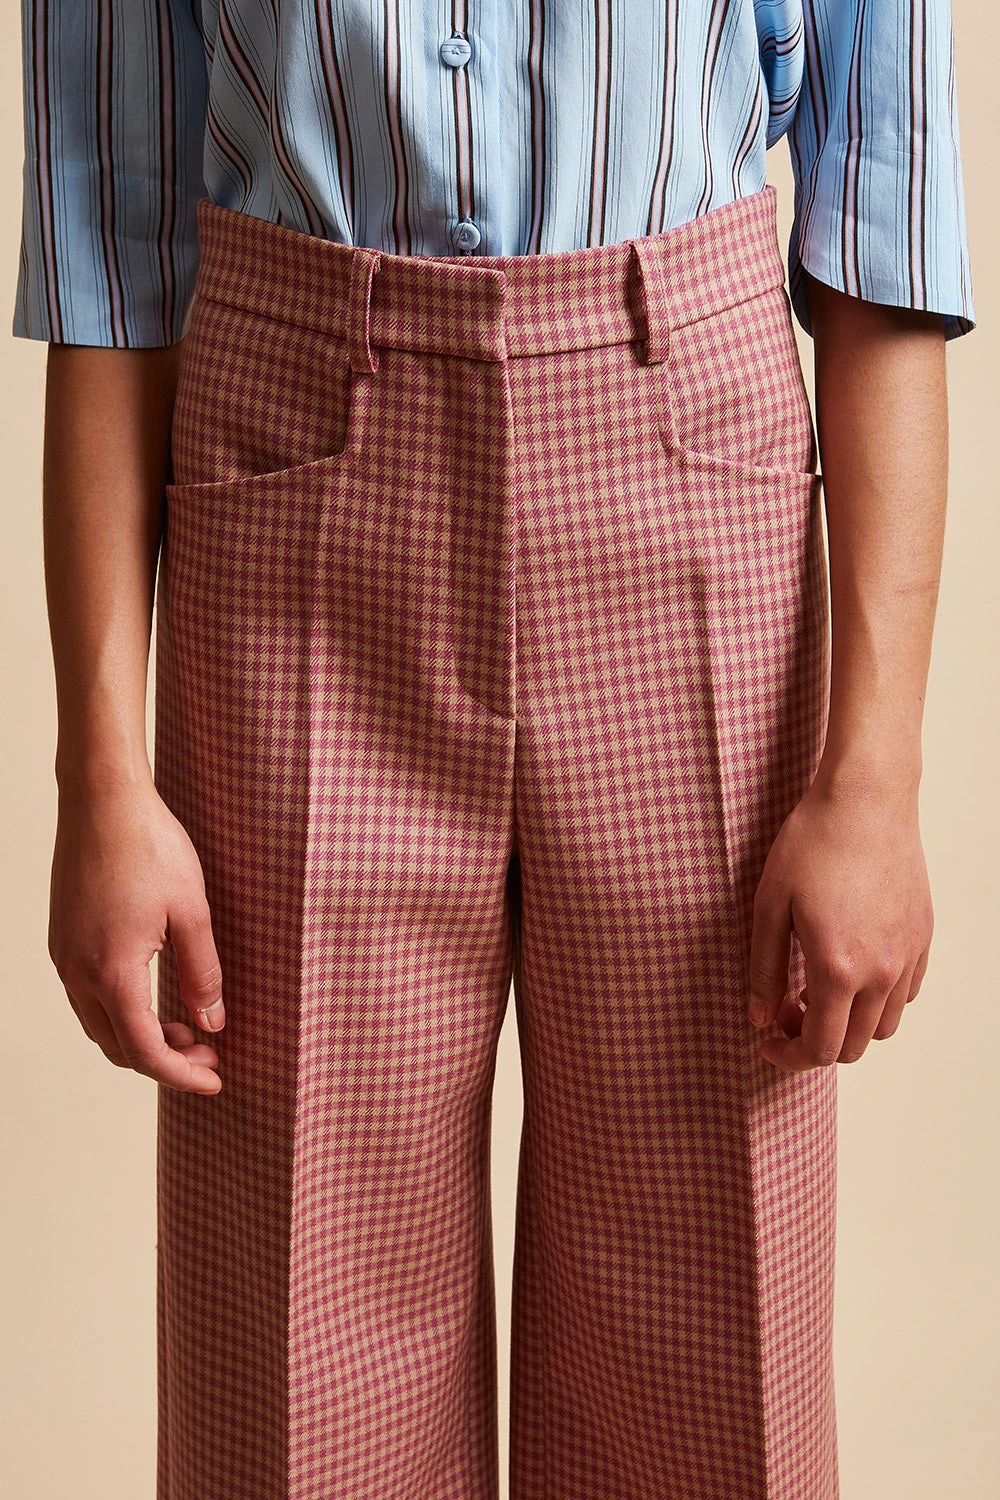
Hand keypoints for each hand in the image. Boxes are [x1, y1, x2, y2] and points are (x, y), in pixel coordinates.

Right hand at [48, 775, 225, 1093]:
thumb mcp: (193, 912)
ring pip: (99, 1023)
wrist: (102, 800)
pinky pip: (88, 995)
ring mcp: (64, 955)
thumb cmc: (151, 847)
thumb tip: (212, 1023)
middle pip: (117, 1046)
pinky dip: (122, 1010)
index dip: (182, 1075)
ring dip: (141, 1035)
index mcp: (112, 972)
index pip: (146, 1051)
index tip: (215, 1080)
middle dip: (164, 1059)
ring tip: (188, 1025)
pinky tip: (154, 993)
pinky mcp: (63, 937)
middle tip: (209, 1051)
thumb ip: (202, 973)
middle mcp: (78, 972)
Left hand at [747, 772, 932, 1070]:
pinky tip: (851, 967)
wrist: (865, 799)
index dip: (789, 1056)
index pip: (819, 1048)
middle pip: (853, 1047)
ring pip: (884, 1026)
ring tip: (817, 988)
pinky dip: (878, 999)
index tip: (768, 1041)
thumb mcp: (769, 905)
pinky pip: (906, 992)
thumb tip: (760, 1017)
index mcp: (838, 968)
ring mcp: (908, 955)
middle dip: (814, 1042)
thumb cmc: (812, 844)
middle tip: (785, 1010)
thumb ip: (765, 969)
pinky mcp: (922, 936)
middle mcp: (881, 971)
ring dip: (848, 1023)